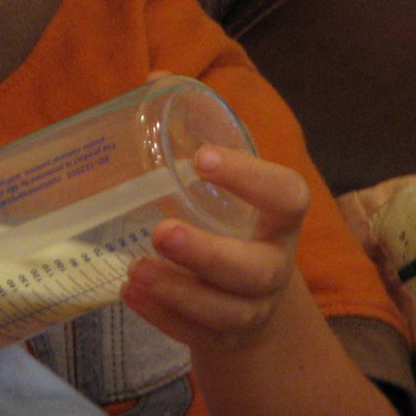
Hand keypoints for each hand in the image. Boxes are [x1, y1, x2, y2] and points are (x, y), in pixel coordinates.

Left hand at [120, 145, 309, 353]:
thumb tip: (156, 78)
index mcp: (279, 216)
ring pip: (225, 311)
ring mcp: (250, 307)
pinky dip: (161, 317)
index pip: (286, 196)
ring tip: (134, 269)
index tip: (203, 158)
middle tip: (160, 230)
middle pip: (254, 269)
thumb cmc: (230, 216)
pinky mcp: (222, 337)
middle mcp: (272, 264)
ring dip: (177, 292)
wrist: (251, 294)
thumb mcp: (223, 176)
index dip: (251, 179)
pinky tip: (129, 293)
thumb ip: (196, 127)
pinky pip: (196, 335)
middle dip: (207, 253)